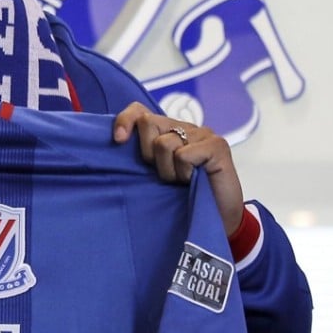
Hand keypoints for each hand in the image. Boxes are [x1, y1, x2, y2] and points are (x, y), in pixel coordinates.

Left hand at [113, 101, 243, 234]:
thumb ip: (141, 155)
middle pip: (148, 123)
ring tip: (182, 181)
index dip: (125, 120)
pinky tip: (195, 181)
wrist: (216, 222)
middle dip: (149, 154)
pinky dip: (185, 173)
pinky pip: (183, 155)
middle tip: (165, 175)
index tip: (118, 141)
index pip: (140, 111)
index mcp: (168, 131)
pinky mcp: (217, 145)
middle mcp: (185, 127)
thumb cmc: (183, 199)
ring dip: (169, 170)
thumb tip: (116, 141)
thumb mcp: (153, 175)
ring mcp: (203, 134)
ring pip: (164, 143)